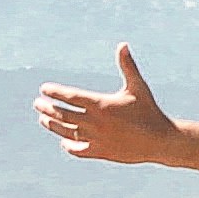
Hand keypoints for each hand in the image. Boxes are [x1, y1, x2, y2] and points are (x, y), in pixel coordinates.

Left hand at [36, 45, 183, 165]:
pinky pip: (79, 150)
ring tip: (43, 119)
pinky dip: (69, 146)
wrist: (160, 141)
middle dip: (48, 108)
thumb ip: (127, 66)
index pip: (70, 97)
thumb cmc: (149, 111)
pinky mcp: (101, 152)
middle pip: (64, 115)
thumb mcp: (137, 86)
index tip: (44, 89)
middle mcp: (96, 122)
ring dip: (53, 126)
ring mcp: (97, 139)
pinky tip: (64, 141)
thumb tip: (123, 45)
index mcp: (101, 104)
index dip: (55, 92)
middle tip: (38, 103)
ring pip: (67, 132)